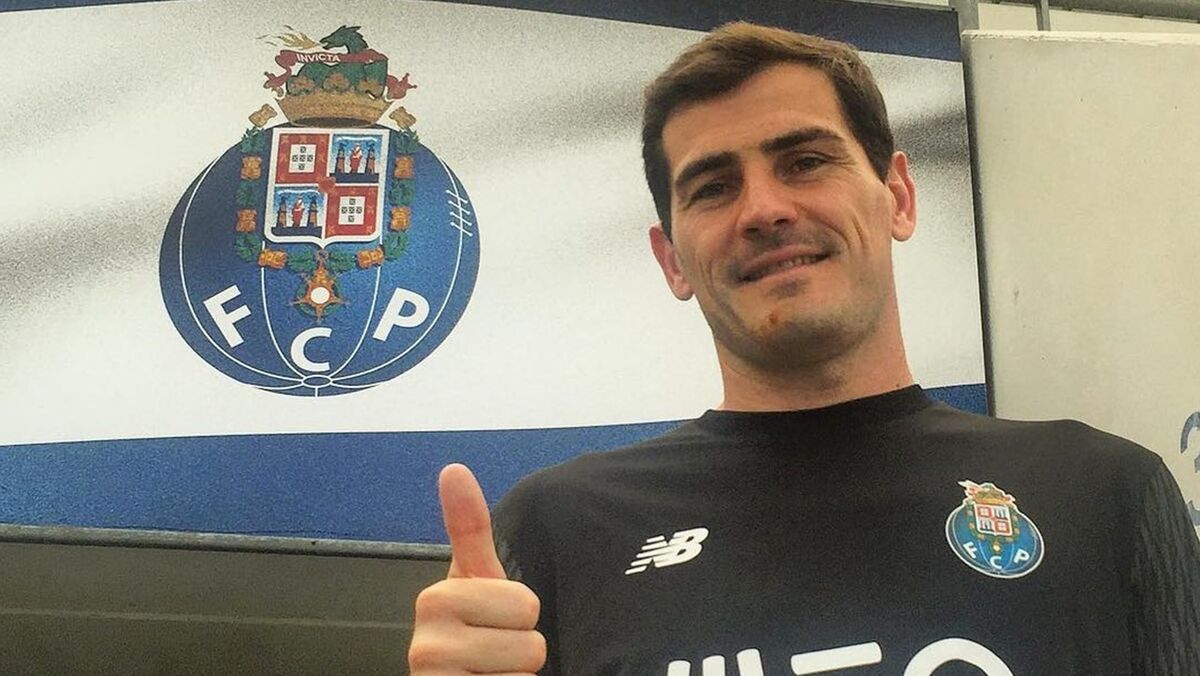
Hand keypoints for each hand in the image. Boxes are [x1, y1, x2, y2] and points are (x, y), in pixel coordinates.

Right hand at [408, 464, 546, 673]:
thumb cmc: (472, 635)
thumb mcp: (475, 581)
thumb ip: (468, 528)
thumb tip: (453, 469)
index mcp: (435, 601)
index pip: (524, 604)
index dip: (520, 614)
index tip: (492, 619)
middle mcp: (425, 645)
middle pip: (528, 638)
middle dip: (521, 647)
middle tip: (494, 651)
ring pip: (524, 670)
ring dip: (516, 675)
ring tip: (489, 673)